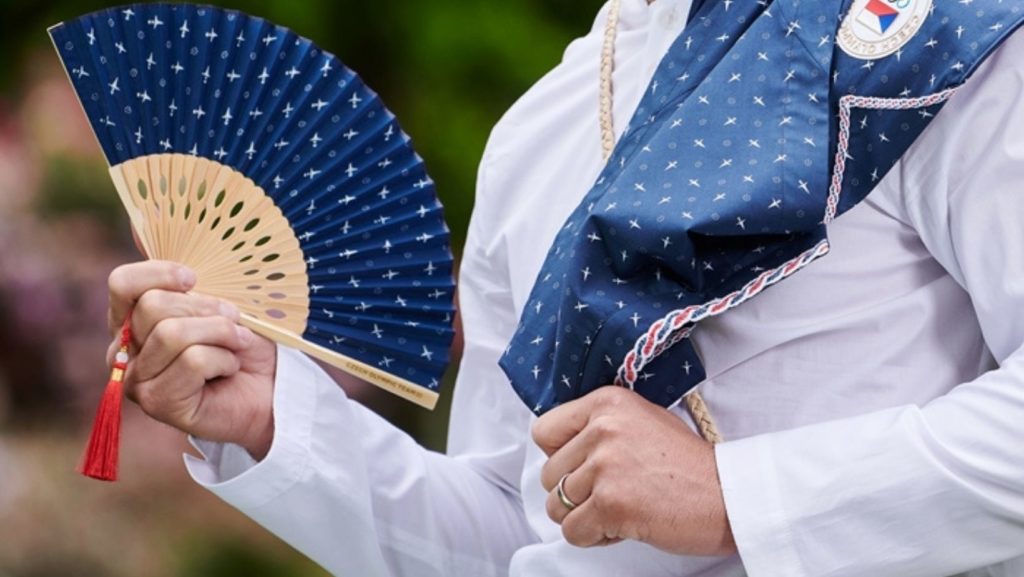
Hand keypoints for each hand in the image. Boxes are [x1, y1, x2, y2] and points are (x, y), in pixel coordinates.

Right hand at [107, 261, 277, 458]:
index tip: (194, 279)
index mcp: (131, 319)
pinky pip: (192, 362)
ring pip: (172, 334)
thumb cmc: (242, 340)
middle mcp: (124, 351)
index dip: (160, 273)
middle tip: (233, 320)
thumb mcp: (218, 299)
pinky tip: (229, 369)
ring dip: (221, 334)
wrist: (271, 385)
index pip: (122, 283)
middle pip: (153, 306)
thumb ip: (185, 278)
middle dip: (206, 308)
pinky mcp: (158, 403)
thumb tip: (147, 236)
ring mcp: (137, 380)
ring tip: (236, 345)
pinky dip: (224, 359)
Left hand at [533, 386, 735, 554]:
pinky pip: (572, 531)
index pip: (544, 431)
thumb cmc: (689, 465)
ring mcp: (606, 466)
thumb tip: (561, 448)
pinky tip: (624, 526)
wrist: (729, 495)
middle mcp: (603, 428)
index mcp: (607, 402)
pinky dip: (594, 537)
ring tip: (620, 509)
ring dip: (584, 516)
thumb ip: (600, 427)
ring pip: (556, 506)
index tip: (584, 466)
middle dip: (574, 492)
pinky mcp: (612, 503)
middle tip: (613, 494)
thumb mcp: (642, 421)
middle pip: (548, 474)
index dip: (559, 456)